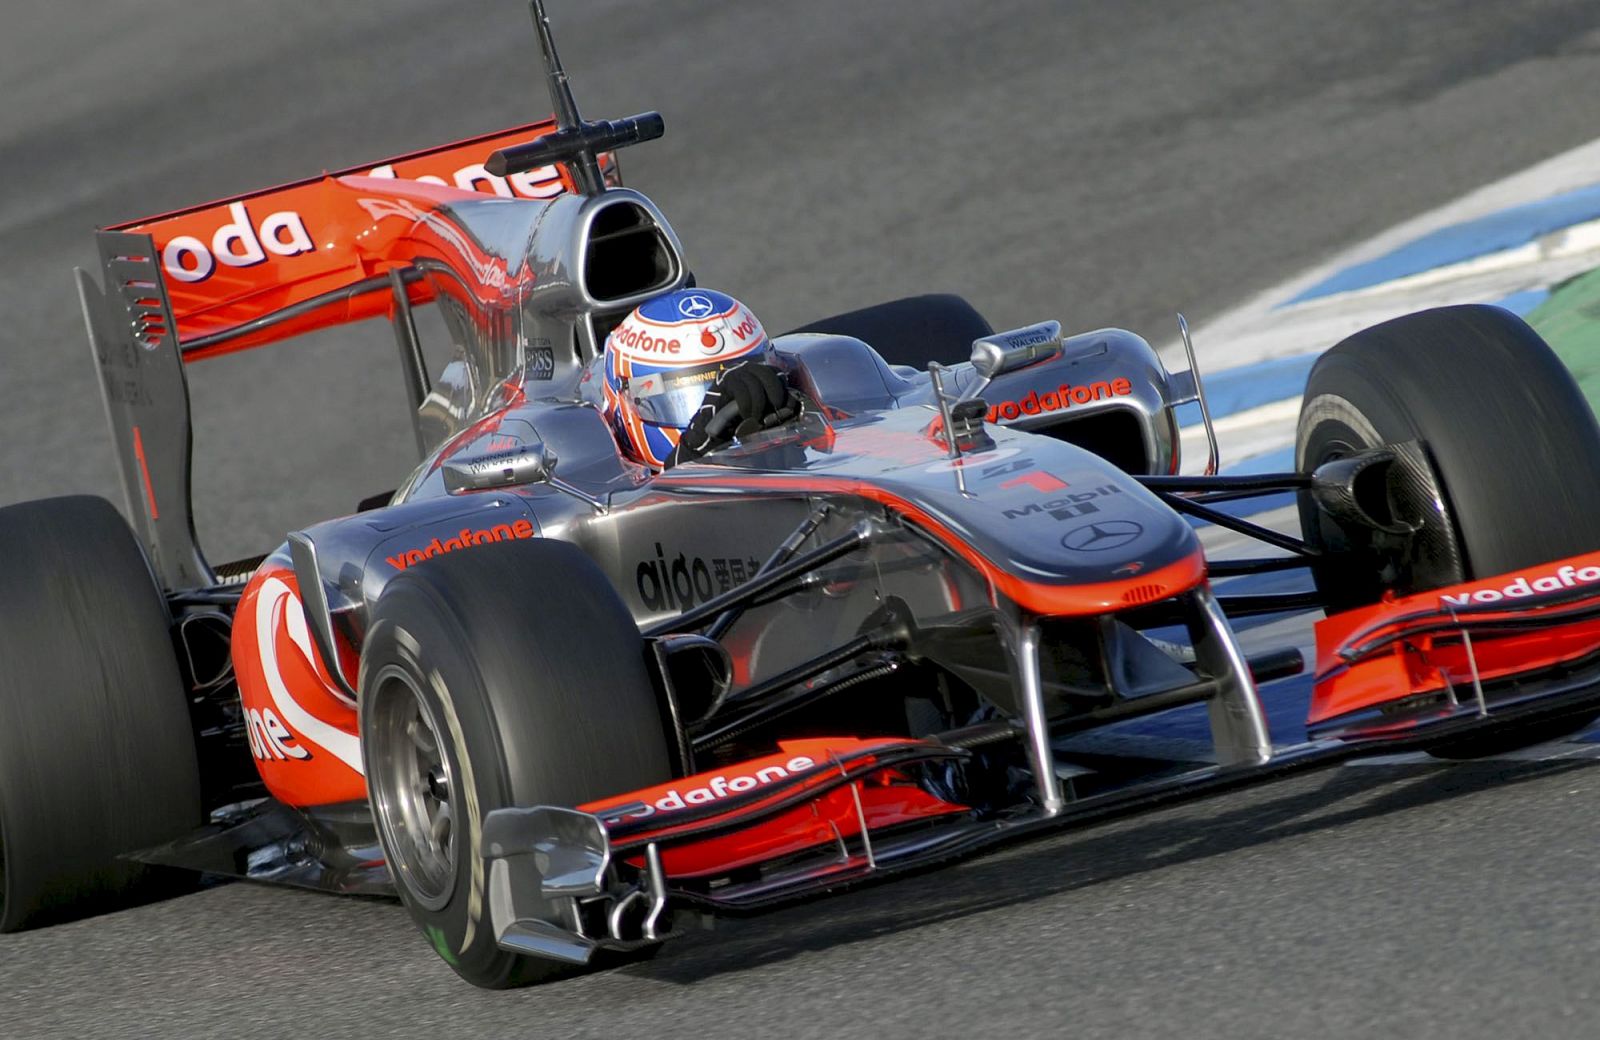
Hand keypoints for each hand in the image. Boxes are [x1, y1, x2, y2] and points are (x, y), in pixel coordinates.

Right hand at [671, 362, 801, 464]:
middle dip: (775, 394)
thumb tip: (793, 406)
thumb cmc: (739, 424)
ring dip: (759, 404)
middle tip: (774, 411)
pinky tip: (745, 416)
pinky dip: (747, 406)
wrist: (712, 434)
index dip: (782, 389)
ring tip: (755, 418)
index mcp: (757, 374)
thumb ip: (776, 407)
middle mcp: (746, 369)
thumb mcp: (762, 414)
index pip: (776, 373)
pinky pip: (742, 391)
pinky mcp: (723, 383)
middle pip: (768, 373)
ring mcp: (733, 374)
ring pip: (755, 383)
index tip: (783, 407)